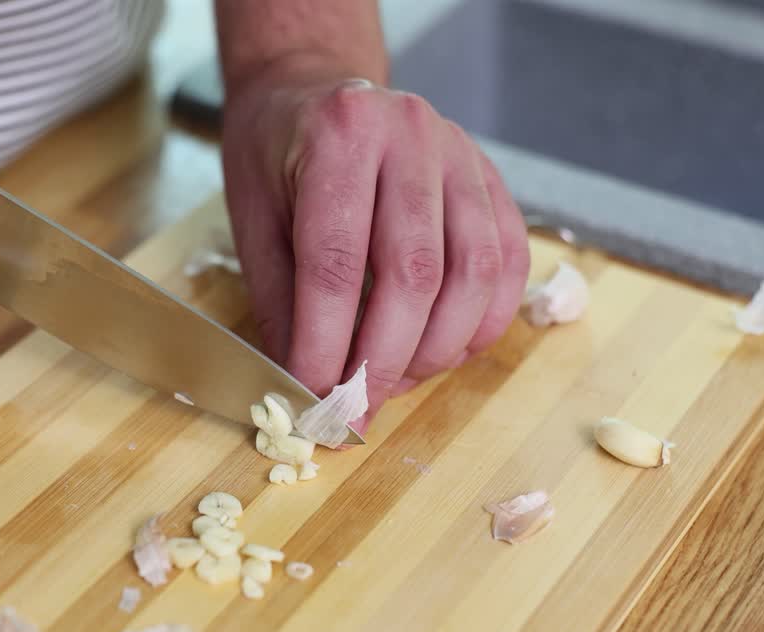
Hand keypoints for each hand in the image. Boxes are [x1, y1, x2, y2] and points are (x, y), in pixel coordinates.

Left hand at [221, 67, 529, 429]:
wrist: (314, 90)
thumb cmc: (276, 157)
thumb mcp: (255, 222)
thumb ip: (282, 304)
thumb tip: (307, 391)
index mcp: (339, 133)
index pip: (337, 260)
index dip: (326, 343)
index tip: (313, 397)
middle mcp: (410, 132)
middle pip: (414, 272)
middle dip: (384, 359)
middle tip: (357, 409)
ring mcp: (462, 153)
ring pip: (473, 274)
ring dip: (437, 349)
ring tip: (395, 382)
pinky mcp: (492, 179)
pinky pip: (508, 264)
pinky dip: (482, 323)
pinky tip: (444, 351)